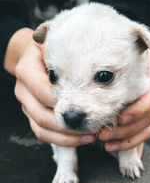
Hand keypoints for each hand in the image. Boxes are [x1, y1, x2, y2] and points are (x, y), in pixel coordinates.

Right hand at [5, 28, 95, 146]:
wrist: (32, 57)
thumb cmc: (49, 49)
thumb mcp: (53, 42)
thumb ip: (62, 50)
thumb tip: (85, 55)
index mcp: (27, 71)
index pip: (43, 92)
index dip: (64, 103)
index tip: (86, 108)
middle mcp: (23, 91)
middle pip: (42, 116)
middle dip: (69, 125)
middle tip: (93, 127)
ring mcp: (27, 106)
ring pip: (42, 129)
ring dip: (67, 137)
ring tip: (90, 137)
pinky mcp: (32, 116)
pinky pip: (43, 134)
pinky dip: (62, 140)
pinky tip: (81, 139)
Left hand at [98, 50, 149, 156]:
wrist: (123, 49)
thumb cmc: (117, 50)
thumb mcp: (121, 51)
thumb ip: (115, 59)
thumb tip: (114, 63)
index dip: (140, 110)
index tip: (121, 118)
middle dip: (126, 130)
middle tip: (103, 134)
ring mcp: (149, 106)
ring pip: (147, 129)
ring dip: (126, 139)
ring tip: (106, 143)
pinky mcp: (142, 117)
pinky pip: (142, 135)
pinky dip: (128, 144)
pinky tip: (112, 147)